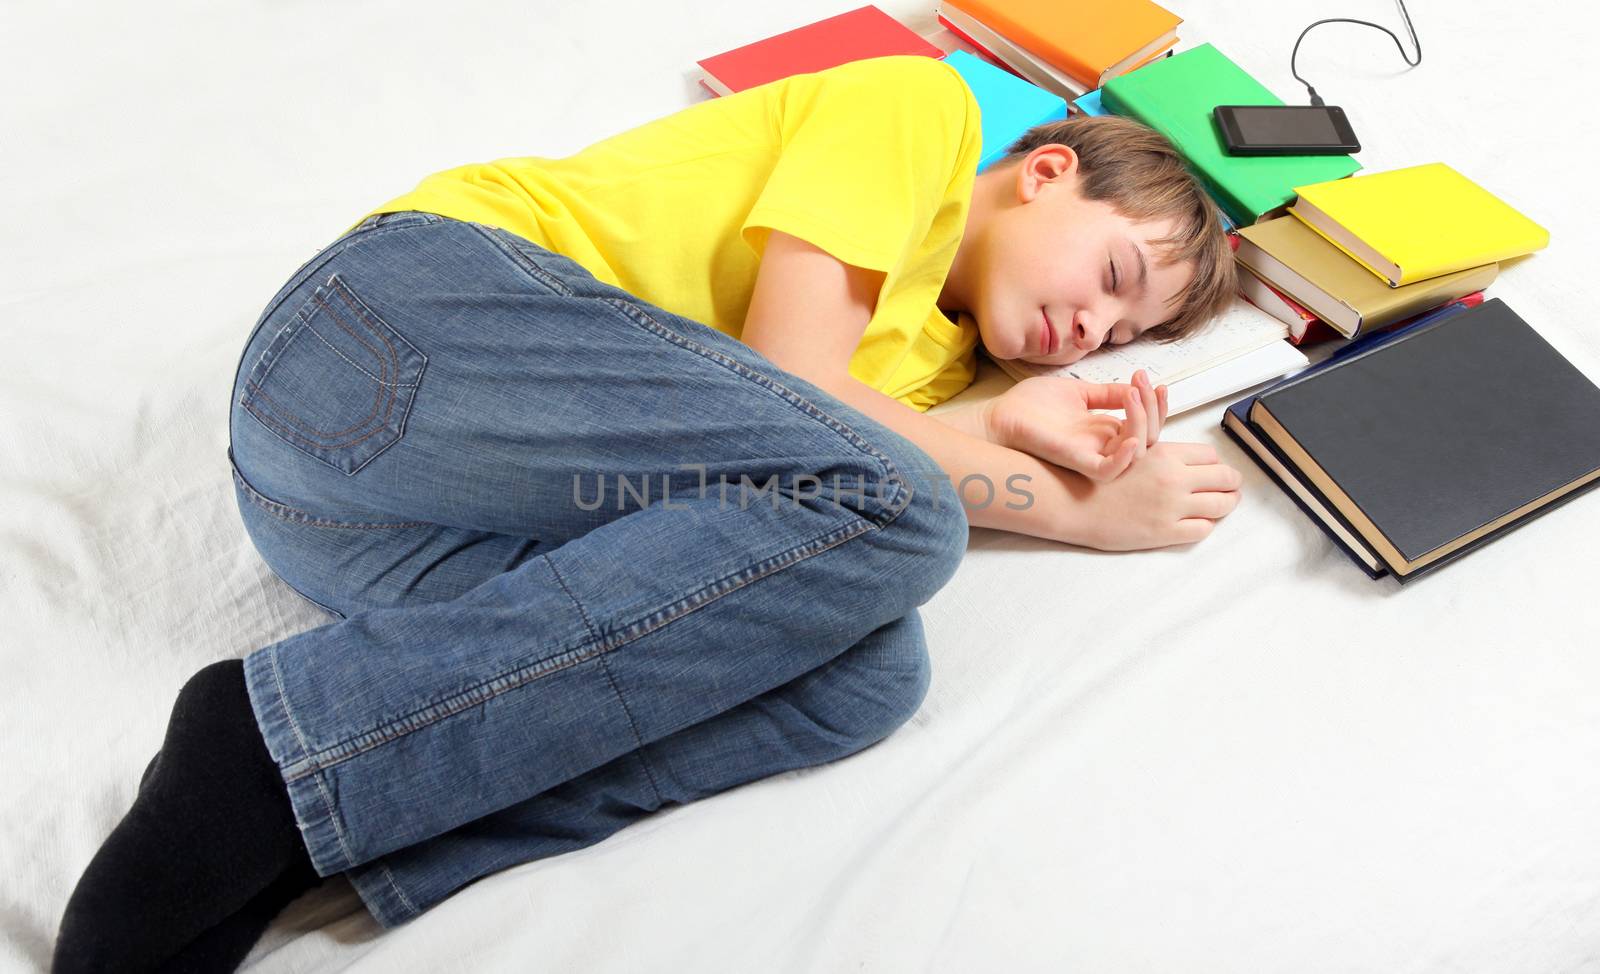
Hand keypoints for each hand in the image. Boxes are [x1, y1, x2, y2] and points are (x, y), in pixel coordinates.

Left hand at [982, 369, 1168, 480]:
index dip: (1155, 403)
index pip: (1145, 424)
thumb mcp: (1078, 392)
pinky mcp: (1077, 463)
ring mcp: (1091, 455)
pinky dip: (1125, 457)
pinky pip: (1110, 470)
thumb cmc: (1030, 407)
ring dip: (1142, 421)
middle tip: (1142, 382)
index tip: (1148, 379)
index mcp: (1103, 431)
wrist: (998, 417)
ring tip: (1131, 395)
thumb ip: (1107, 393)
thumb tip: (1135, 386)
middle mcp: (1102, 445)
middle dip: (1154, 408)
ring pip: (1137, 451)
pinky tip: (1130, 436)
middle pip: (1148, 437)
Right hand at [1062, 440, 1242, 550]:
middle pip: (1225, 477)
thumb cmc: (1095, 477)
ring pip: (1221, 504)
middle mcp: (1173, 478)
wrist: (1073, 502)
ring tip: (1223, 504)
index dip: (1214, 463)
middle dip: (1231, 483)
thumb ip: (1160, 453)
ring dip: (1227, 503)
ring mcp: (1171, 506)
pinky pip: (1203, 529)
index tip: (1212, 470)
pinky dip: (1206, 524)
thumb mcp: (1129, 450)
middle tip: (1229, 487)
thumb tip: (1182, 458)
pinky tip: (1198, 521)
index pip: (1211, 455)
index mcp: (1165, 453)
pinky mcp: (1165, 532)